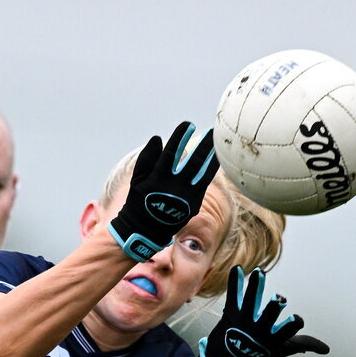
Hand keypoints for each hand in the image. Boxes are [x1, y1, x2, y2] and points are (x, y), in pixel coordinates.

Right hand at [108, 121, 218, 261]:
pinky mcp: (194, 205)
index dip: (181, 137)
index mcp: (159, 179)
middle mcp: (175, 188)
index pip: (173, 153)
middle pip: (194, 163)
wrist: (145, 230)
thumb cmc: (139, 201)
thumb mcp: (137, 180)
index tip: (188, 125)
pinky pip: (203, 184)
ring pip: (204, 174)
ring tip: (218, 146)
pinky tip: (213, 161)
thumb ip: (146, 159)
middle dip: (204, 146)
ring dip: (212, 159)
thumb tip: (157, 138)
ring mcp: (187, 198)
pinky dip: (208, 172)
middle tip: (212, 132)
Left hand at [192, 266, 328, 356]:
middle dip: (273, 308)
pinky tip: (236, 268)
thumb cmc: (259, 355)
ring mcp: (242, 322)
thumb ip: (304, 344)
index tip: (297, 319)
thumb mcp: (282, 350)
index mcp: (273, 340)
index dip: (292, 325)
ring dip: (255, 286)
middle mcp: (258, 331)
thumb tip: (327, 349)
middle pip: (268, 316)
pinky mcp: (230, 314)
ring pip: (250, 302)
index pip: (287, 331)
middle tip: (277, 298)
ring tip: (259, 272)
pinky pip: (233, 296)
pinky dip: (234, 282)